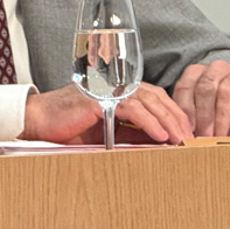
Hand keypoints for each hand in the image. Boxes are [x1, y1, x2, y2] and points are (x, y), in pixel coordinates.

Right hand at [21, 84, 191, 145]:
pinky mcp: (101, 98)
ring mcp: (109, 89)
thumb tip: (159, 142)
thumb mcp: (109, 133)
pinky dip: (149, 122)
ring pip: (148, 101)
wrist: (39, 122)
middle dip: (176, 117)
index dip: (173, 113)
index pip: (156, 98)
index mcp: (120, 91)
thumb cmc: (70, 128)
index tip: (186, 132)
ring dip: (167, 120)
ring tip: (180, 139)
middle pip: (157, 98)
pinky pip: (132, 109)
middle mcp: (117, 86)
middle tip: (190, 137)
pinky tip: (161, 135)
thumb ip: (132, 133)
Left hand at [172, 60, 229, 136]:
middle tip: (202, 139)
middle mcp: (217, 69)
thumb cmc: (223, 110)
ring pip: (225, 93)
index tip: (186, 130)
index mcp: (198, 72)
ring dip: (221, 120)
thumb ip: (191, 118)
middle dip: (203, 117)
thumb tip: (184, 136)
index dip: (185, 110)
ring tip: (218, 139)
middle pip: (205, 89)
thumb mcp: (202, 111)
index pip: (185, 87)